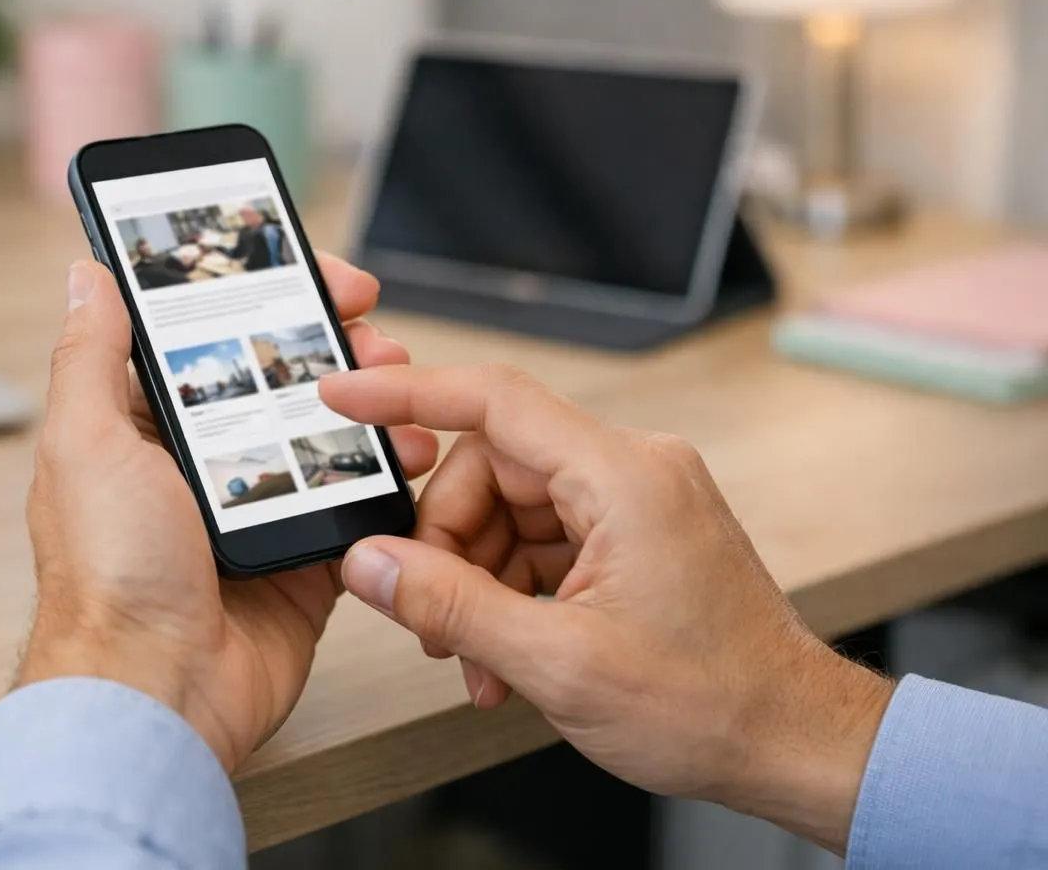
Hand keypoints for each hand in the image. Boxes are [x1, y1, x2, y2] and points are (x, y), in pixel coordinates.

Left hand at [20, 256, 438, 772]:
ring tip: (401, 384)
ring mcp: (255, 511)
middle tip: (370, 325)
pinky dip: (385, 477)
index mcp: (144, 429)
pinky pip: (354, 504)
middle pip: (279, 380)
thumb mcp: (86, 443)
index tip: (307, 271)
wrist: (158, 691)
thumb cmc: (108, 578)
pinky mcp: (302, 558)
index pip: (209, 338)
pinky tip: (408, 452)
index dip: (260, 297)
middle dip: (330, 345)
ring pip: (325, 435)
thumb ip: (91, 356)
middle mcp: (200, 465)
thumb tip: (87, 277)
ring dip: (370, 403)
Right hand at [321, 364, 893, 852]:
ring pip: (508, 511)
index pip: (494, 401)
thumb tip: (369, 564)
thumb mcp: (559, 662)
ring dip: (476, 582)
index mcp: (623, 476)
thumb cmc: (712, 704)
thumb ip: (450, 606)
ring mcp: (632, 503)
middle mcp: (631, 471)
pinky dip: (510, 593)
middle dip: (447, 543)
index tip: (343, 398)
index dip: (409, 394)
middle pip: (490, 469)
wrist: (793, 742)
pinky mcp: (631, 536)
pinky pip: (541, 542)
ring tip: (480, 663)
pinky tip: (507, 658)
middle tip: (431, 618)